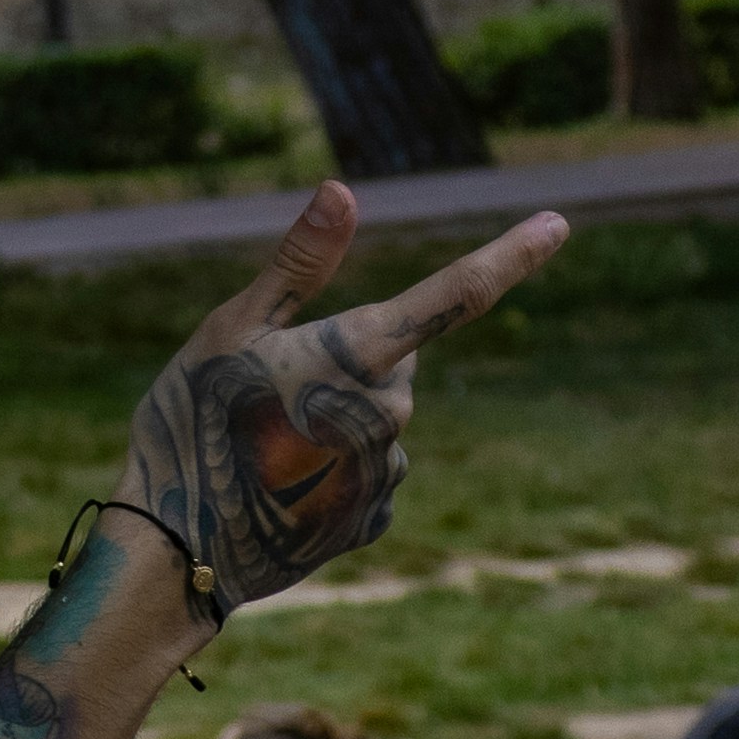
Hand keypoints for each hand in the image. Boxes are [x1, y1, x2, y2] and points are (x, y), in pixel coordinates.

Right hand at [121, 186, 570, 610]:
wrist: (180, 549)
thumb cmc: (194, 421)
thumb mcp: (232, 328)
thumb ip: (299, 263)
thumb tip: (344, 189)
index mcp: (362, 351)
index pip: (458, 292)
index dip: (512, 254)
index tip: (559, 222)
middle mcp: (392, 411)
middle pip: (394, 361)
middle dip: (348, 362)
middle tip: (270, 388)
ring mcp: (387, 470)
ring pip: (375, 420)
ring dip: (334, 420)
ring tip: (263, 444)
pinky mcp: (374, 517)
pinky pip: (363, 473)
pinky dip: (328, 470)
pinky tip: (279, 486)